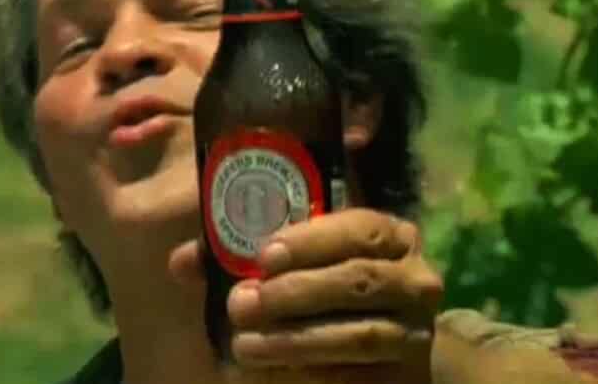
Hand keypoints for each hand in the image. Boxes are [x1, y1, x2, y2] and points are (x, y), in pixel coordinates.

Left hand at [170, 208, 442, 382]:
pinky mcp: (408, 375)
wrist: (384, 335)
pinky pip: (359, 377)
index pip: (359, 228)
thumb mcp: (297, 260)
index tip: (265, 255)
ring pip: (360, 335)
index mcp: (390, 236)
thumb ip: (241, 254)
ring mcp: (416, 331)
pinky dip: (312, 375)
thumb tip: (181, 262)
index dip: (312, 240)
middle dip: (294, 293)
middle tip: (242, 304)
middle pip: (357, 281)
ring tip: (245, 346)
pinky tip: (270, 375)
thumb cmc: (328, 284)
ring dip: (297, 341)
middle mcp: (415, 278)